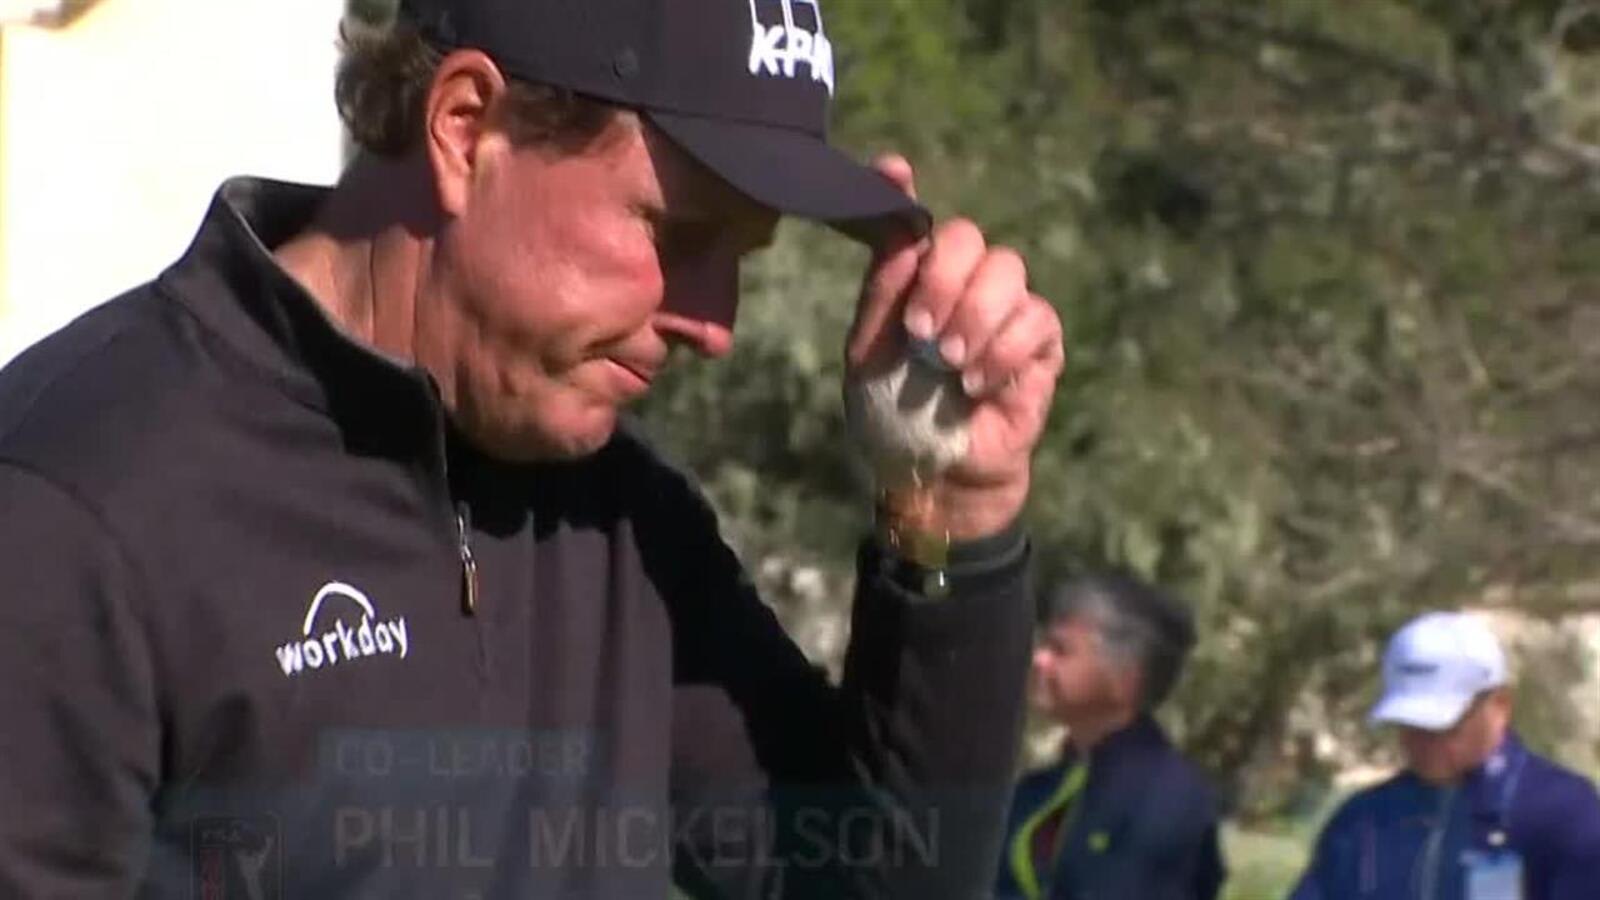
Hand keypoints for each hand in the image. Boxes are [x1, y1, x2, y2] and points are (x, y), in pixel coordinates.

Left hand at [846, 155, 1063, 540]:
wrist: (932, 478)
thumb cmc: (893, 418)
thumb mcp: (868, 356)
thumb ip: (883, 291)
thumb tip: (900, 225)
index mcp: (913, 280)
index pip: (913, 222)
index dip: (900, 190)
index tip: (893, 171)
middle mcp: (961, 284)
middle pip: (968, 237)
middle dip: (944, 278)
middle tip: (922, 332)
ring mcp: (1005, 310)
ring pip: (1008, 271)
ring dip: (975, 317)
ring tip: (949, 364)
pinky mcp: (1041, 344)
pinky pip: (1037, 318)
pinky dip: (1003, 350)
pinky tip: (977, 384)